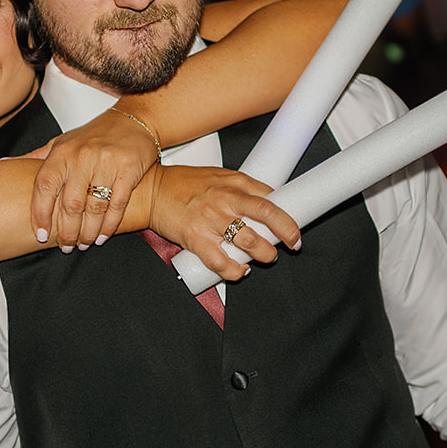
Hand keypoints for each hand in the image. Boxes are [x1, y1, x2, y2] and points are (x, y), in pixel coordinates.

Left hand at [25, 109, 161, 250]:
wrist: (134, 119)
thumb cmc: (93, 135)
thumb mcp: (61, 142)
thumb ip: (36, 157)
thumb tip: (3, 162)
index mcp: (62, 152)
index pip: (44, 187)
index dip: (40, 214)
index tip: (41, 235)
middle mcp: (82, 156)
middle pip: (70, 204)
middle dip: (67, 231)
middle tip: (66, 246)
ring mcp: (106, 162)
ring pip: (94, 207)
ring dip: (88, 231)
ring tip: (84, 243)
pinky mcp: (128, 169)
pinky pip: (117, 204)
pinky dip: (109, 225)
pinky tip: (102, 236)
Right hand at [147, 165, 300, 280]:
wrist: (151, 190)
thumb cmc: (184, 184)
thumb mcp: (218, 176)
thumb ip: (242, 188)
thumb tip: (269, 201)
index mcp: (233, 183)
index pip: (269, 198)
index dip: (287, 216)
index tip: (294, 229)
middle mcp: (224, 200)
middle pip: (266, 215)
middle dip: (286, 234)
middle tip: (291, 244)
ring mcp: (210, 220)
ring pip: (248, 241)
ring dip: (264, 254)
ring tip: (267, 257)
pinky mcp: (195, 239)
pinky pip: (221, 262)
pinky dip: (235, 271)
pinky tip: (241, 271)